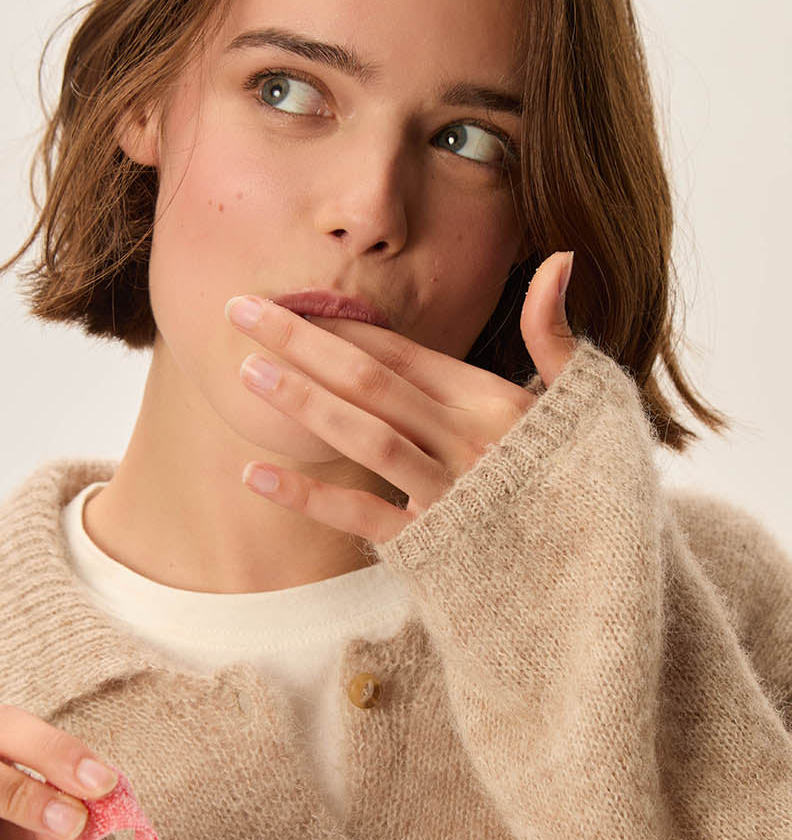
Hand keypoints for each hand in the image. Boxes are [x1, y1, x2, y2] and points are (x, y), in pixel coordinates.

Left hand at [227, 250, 576, 544]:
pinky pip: (361, 517)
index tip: (290, 301)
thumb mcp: (585, 403)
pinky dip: (308, 496)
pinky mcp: (430, 547)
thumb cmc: (588, 484)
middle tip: (238, 311)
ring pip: (363, 437)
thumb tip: (560, 259)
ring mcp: (447, 495)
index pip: (403, 353)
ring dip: (301, 403)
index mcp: (494, 400)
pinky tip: (256, 473)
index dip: (344, 326)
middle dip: (300, 342)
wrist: (600, 581)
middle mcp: (467, 441)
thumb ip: (556, 333)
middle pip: (370, 382)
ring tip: (245, 372)